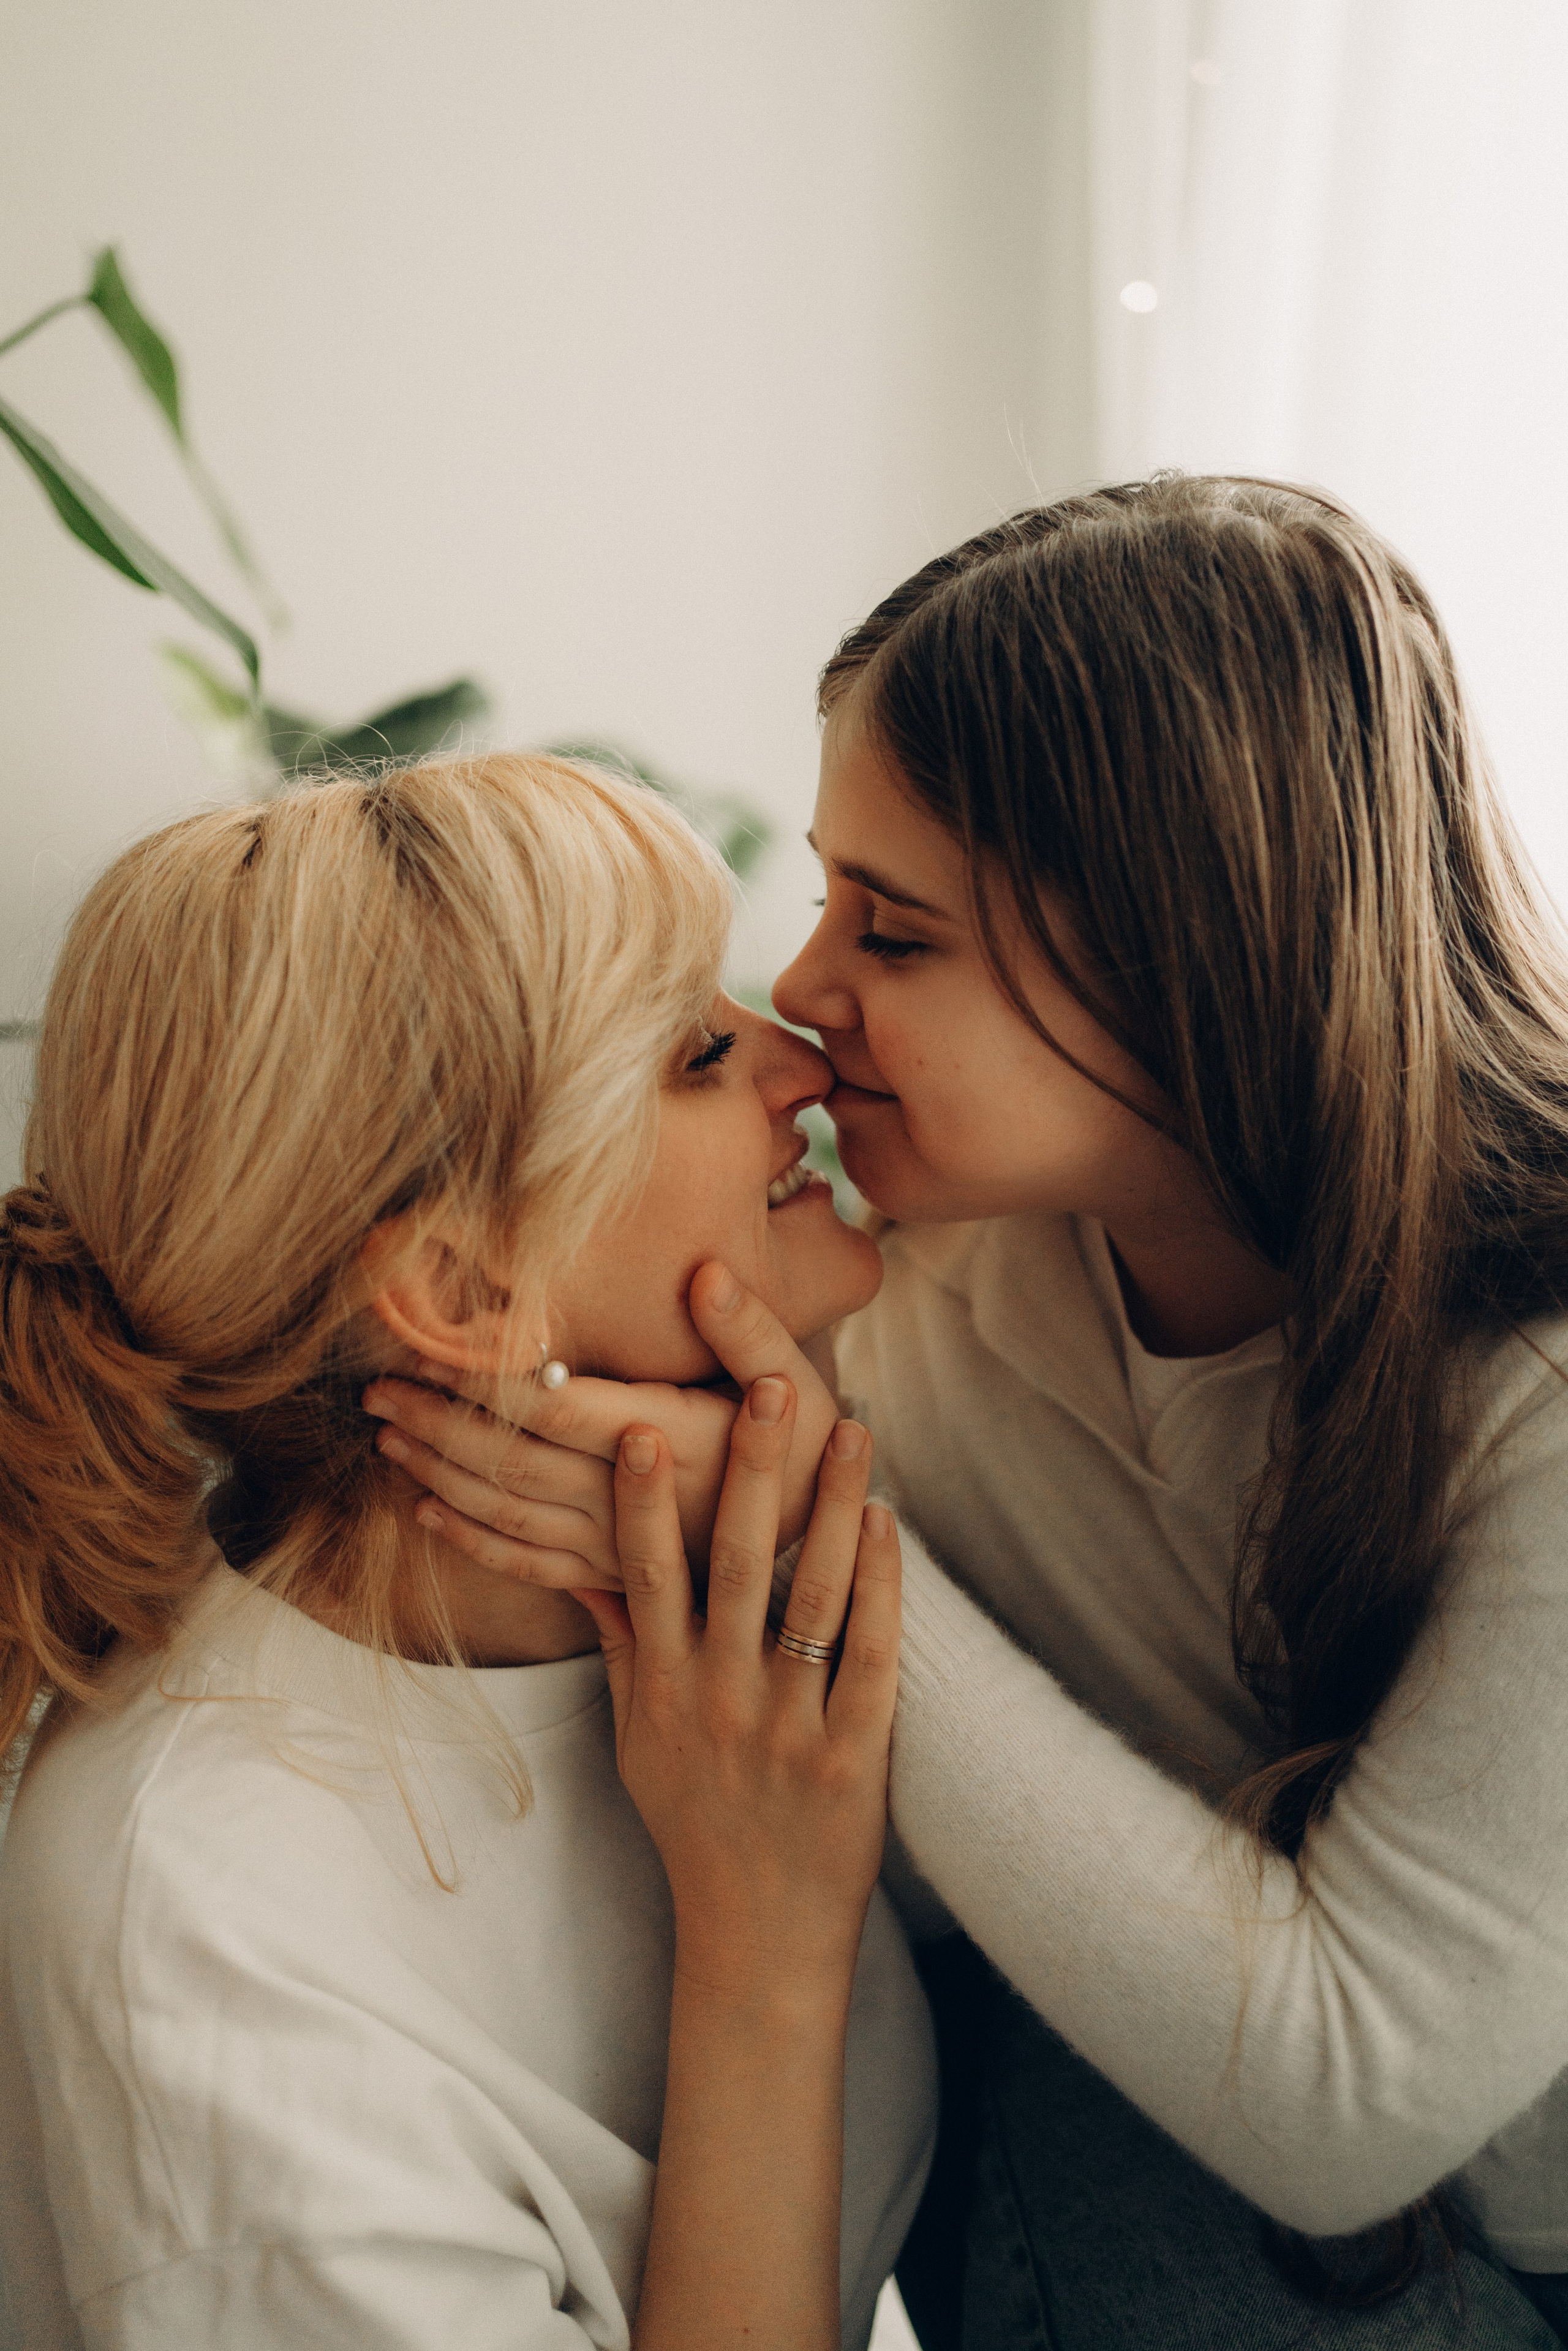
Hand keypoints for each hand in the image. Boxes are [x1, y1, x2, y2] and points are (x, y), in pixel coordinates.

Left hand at [362, 1262, 840, 1585]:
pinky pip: (524, 1565)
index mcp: (670, 1439)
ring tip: (386, 1430)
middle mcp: (632, 1501)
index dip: (486, 1379)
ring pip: (505, 1514)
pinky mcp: (607, 1577)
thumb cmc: (804, 1453)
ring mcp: (614, 1548)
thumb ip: (751, 1331)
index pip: (555, 1407)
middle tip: (376, 1384)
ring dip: (437, 1472)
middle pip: (510, 1461)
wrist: (822, 1556)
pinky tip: (425, 1509)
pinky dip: (468, 1538)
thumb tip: (705, 1275)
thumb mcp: (796, 1382)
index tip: (431, 1342)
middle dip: (437, 1421)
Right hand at [576, 1377, 900, 1989]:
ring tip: (852, 1430)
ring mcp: (788, 1729)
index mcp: (664, 1689)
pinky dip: (880, 1588)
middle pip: (735, 1565)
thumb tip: (588, 1570)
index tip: (644, 1428)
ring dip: (832, 1507)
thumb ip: (621, 1651)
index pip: (647, 1576)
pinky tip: (887, 1526)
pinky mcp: (854, 1759)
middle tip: (767, 1386)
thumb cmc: (694, 1828)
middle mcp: (720, 1700)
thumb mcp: (636, 1743)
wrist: (756, 1937)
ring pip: (812, 1598)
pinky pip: (870, 1658)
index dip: (645, 1503)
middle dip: (752, 1473)